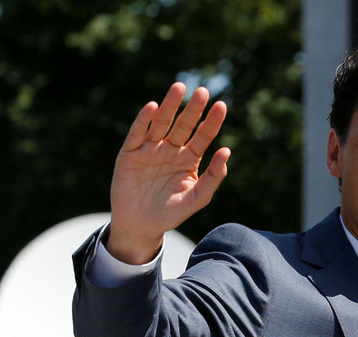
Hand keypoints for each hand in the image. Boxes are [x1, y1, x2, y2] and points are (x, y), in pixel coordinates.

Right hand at [107, 82, 229, 263]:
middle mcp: (170, 150)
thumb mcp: (197, 198)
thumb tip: (227, 151)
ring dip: (169, 105)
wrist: (141, 226)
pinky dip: (144, 120)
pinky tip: (153, 107)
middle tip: (203, 90)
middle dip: (193, 108)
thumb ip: (213, 177)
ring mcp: (150, 150)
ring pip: (161, 123)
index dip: (211, 121)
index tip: (221, 105)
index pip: (203, 136)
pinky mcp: (130, 154)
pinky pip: (138, 133)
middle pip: (184, 125)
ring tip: (179, 88)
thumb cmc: (171, 214)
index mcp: (189, 159)